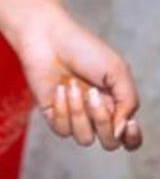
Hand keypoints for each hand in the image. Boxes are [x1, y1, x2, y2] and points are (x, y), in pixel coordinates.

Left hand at [15, 9, 141, 151]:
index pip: (129, 136)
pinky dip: (62, 110)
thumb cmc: (83, 48)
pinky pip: (62, 130)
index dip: (132, 137)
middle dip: (103, 121)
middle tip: (93, 94)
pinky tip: (59, 89)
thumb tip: (120, 132)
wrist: (47, 37)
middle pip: (109, 142)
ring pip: (85, 139)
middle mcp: (95, 113)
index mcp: (115, 102)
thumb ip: (128, 102)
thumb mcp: (116, 70)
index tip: (129, 124)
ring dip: (79, 112)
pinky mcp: (52, 114)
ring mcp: (73, 115)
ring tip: (72, 85)